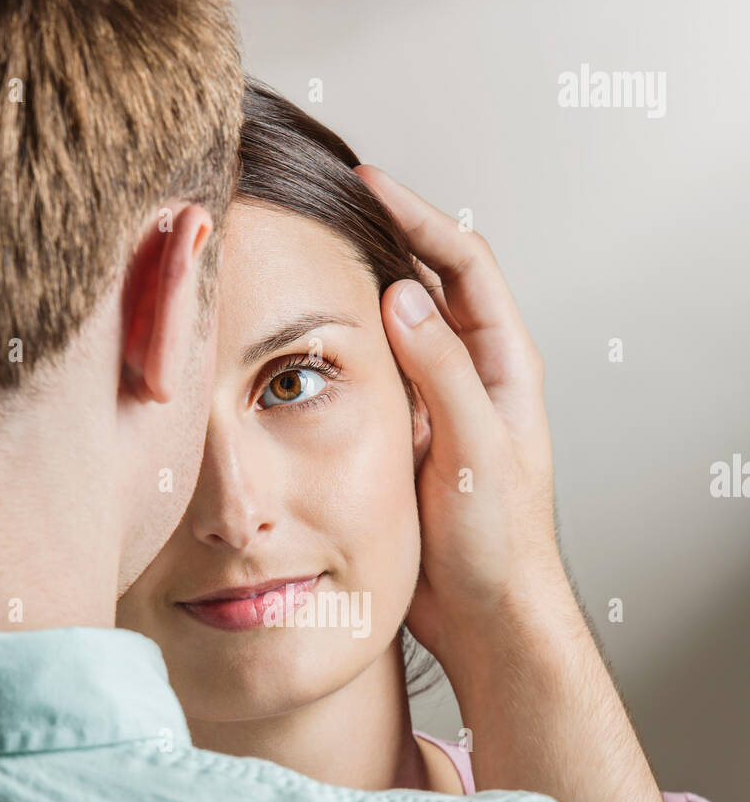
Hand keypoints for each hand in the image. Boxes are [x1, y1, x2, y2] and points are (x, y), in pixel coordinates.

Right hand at [354, 164, 570, 664]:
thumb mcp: (474, 449)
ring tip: (304, 259)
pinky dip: (337, 352)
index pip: (464, 261)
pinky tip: (299, 345)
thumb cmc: (498, 543)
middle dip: (381, 238)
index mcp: (503, 365)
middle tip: (325, 208)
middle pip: (427, 280)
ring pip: (392, 327)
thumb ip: (443, 373)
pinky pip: (367, 376)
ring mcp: (435, 403)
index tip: (367, 185)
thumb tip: (406, 295)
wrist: (484, 616)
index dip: (418, 215)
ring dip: (354, 293)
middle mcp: (470, 375)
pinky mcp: (403, 436)